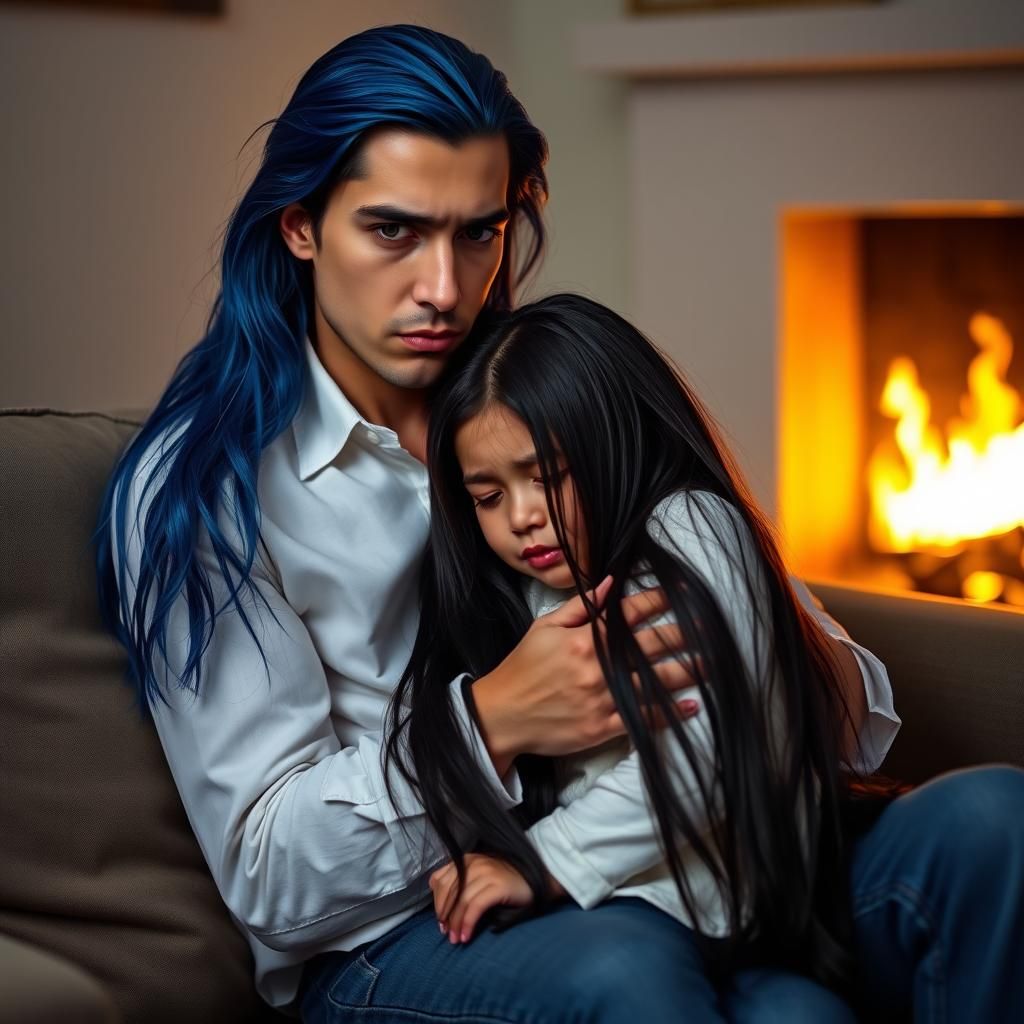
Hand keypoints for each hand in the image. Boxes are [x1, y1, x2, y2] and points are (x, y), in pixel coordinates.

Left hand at [430, 854, 533, 943]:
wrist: (536, 881)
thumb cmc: (505, 884)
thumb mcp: (480, 879)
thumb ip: (462, 884)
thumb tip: (441, 907)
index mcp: (466, 860)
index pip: (439, 880)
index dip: (436, 902)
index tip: (440, 920)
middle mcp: (474, 863)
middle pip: (448, 891)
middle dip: (444, 915)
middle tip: (446, 933)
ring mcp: (487, 873)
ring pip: (461, 901)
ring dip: (455, 923)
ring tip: (455, 939)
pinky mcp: (498, 885)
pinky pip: (476, 907)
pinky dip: (468, 923)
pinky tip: (466, 935)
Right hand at [472, 579, 699, 772]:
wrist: (501, 715)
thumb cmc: (522, 668)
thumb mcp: (544, 627)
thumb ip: (580, 606)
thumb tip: (610, 583)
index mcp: (584, 638)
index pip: (630, 613)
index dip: (659, 600)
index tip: (684, 591)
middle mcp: (597, 666)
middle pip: (650, 646)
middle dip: (684, 634)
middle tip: (711, 627)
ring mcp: (602, 698)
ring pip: (654, 682)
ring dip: (686, 671)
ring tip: (711, 662)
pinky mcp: (603, 727)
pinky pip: (643, 718)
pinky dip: (669, 711)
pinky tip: (691, 704)